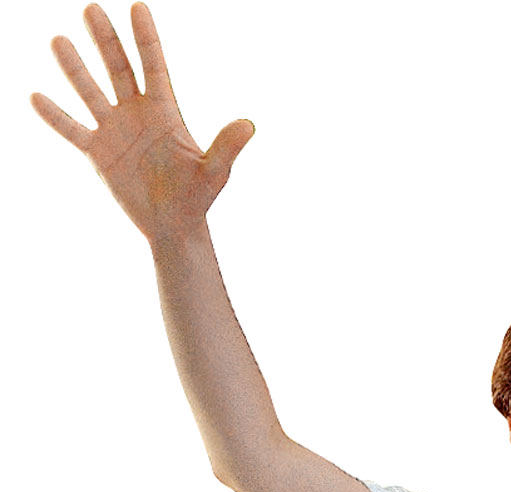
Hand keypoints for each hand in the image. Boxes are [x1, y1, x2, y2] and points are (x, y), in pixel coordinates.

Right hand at [30, 3, 252, 241]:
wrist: (175, 226)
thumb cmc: (198, 198)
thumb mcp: (214, 172)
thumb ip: (227, 147)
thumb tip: (250, 124)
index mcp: (165, 111)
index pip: (154, 66)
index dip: (146, 38)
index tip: (138, 7)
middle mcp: (137, 113)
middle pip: (119, 68)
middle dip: (106, 40)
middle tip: (92, 9)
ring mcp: (115, 130)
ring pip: (90, 91)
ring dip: (75, 69)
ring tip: (58, 40)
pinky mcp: (98, 152)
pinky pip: (72, 129)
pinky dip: (55, 116)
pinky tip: (35, 96)